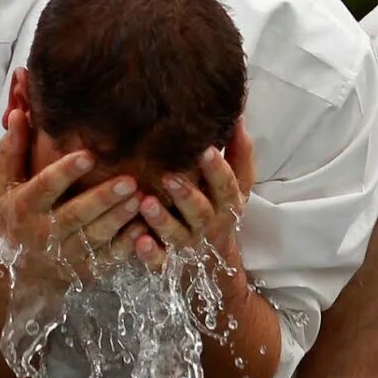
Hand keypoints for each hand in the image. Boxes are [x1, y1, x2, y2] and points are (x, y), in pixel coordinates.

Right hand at [0, 110, 142, 289]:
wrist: (22, 272)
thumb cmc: (17, 218)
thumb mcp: (5, 185)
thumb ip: (13, 150)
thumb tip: (18, 113)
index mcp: (25, 207)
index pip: (45, 187)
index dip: (65, 173)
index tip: (87, 156)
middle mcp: (45, 232)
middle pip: (75, 215)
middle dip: (102, 199)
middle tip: (129, 181)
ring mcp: (67, 254)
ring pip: (96, 236)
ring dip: (119, 218)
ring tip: (140, 199)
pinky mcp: (85, 269)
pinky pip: (109, 258)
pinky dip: (127, 245)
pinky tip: (145, 228)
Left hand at [130, 119, 254, 270]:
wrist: (213, 263)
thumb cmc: (219, 209)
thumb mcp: (238, 184)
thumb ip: (238, 152)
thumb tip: (237, 114)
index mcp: (227, 204)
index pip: (226, 185)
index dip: (217, 169)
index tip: (205, 150)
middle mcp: (209, 225)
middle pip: (200, 211)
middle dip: (186, 194)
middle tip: (168, 176)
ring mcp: (188, 245)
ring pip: (176, 235)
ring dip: (162, 220)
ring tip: (146, 204)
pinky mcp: (168, 263)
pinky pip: (159, 262)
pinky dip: (150, 253)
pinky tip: (138, 240)